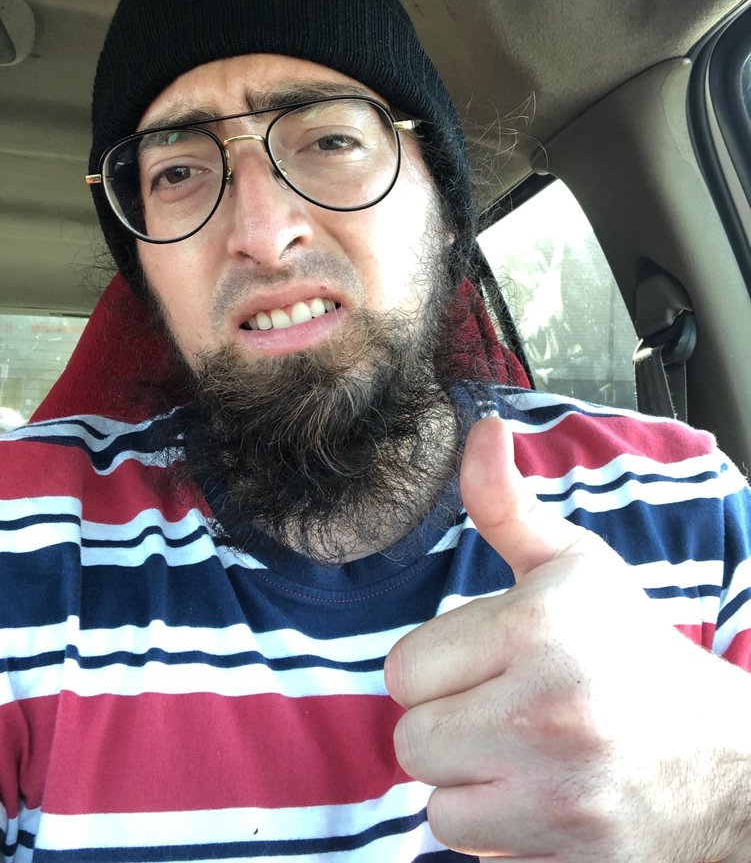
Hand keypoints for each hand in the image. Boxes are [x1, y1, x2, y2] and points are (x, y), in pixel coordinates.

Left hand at [384, 417, 750, 861]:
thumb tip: (480, 429)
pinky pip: (475, 848)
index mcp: (537, 627)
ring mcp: (559, 793)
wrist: (724, 755)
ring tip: (515, 751)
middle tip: (497, 706)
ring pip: (436, 800)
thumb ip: (506, 503)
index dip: (434, 665)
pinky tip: (533, 795)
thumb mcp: (572, 563)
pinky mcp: (569, 855)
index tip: (477, 661)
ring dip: (465, 778)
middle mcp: (545, 710)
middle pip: (411, 738)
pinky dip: (493, 827)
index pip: (403, 669)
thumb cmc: (630, 647)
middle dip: (444, 721)